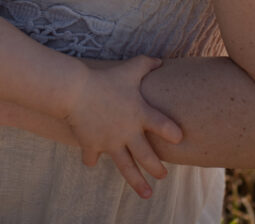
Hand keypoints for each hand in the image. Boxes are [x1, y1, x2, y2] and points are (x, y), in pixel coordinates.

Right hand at [67, 56, 182, 198]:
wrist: (75, 89)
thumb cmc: (105, 78)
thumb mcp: (129, 69)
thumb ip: (146, 64)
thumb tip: (161, 61)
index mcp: (139, 113)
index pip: (163, 126)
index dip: (172, 132)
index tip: (180, 138)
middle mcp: (128, 132)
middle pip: (147, 157)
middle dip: (157, 169)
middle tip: (163, 175)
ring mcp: (110, 142)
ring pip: (127, 169)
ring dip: (137, 183)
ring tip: (147, 194)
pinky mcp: (92, 146)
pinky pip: (93, 158)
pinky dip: (92, 159)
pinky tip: (93, 160)